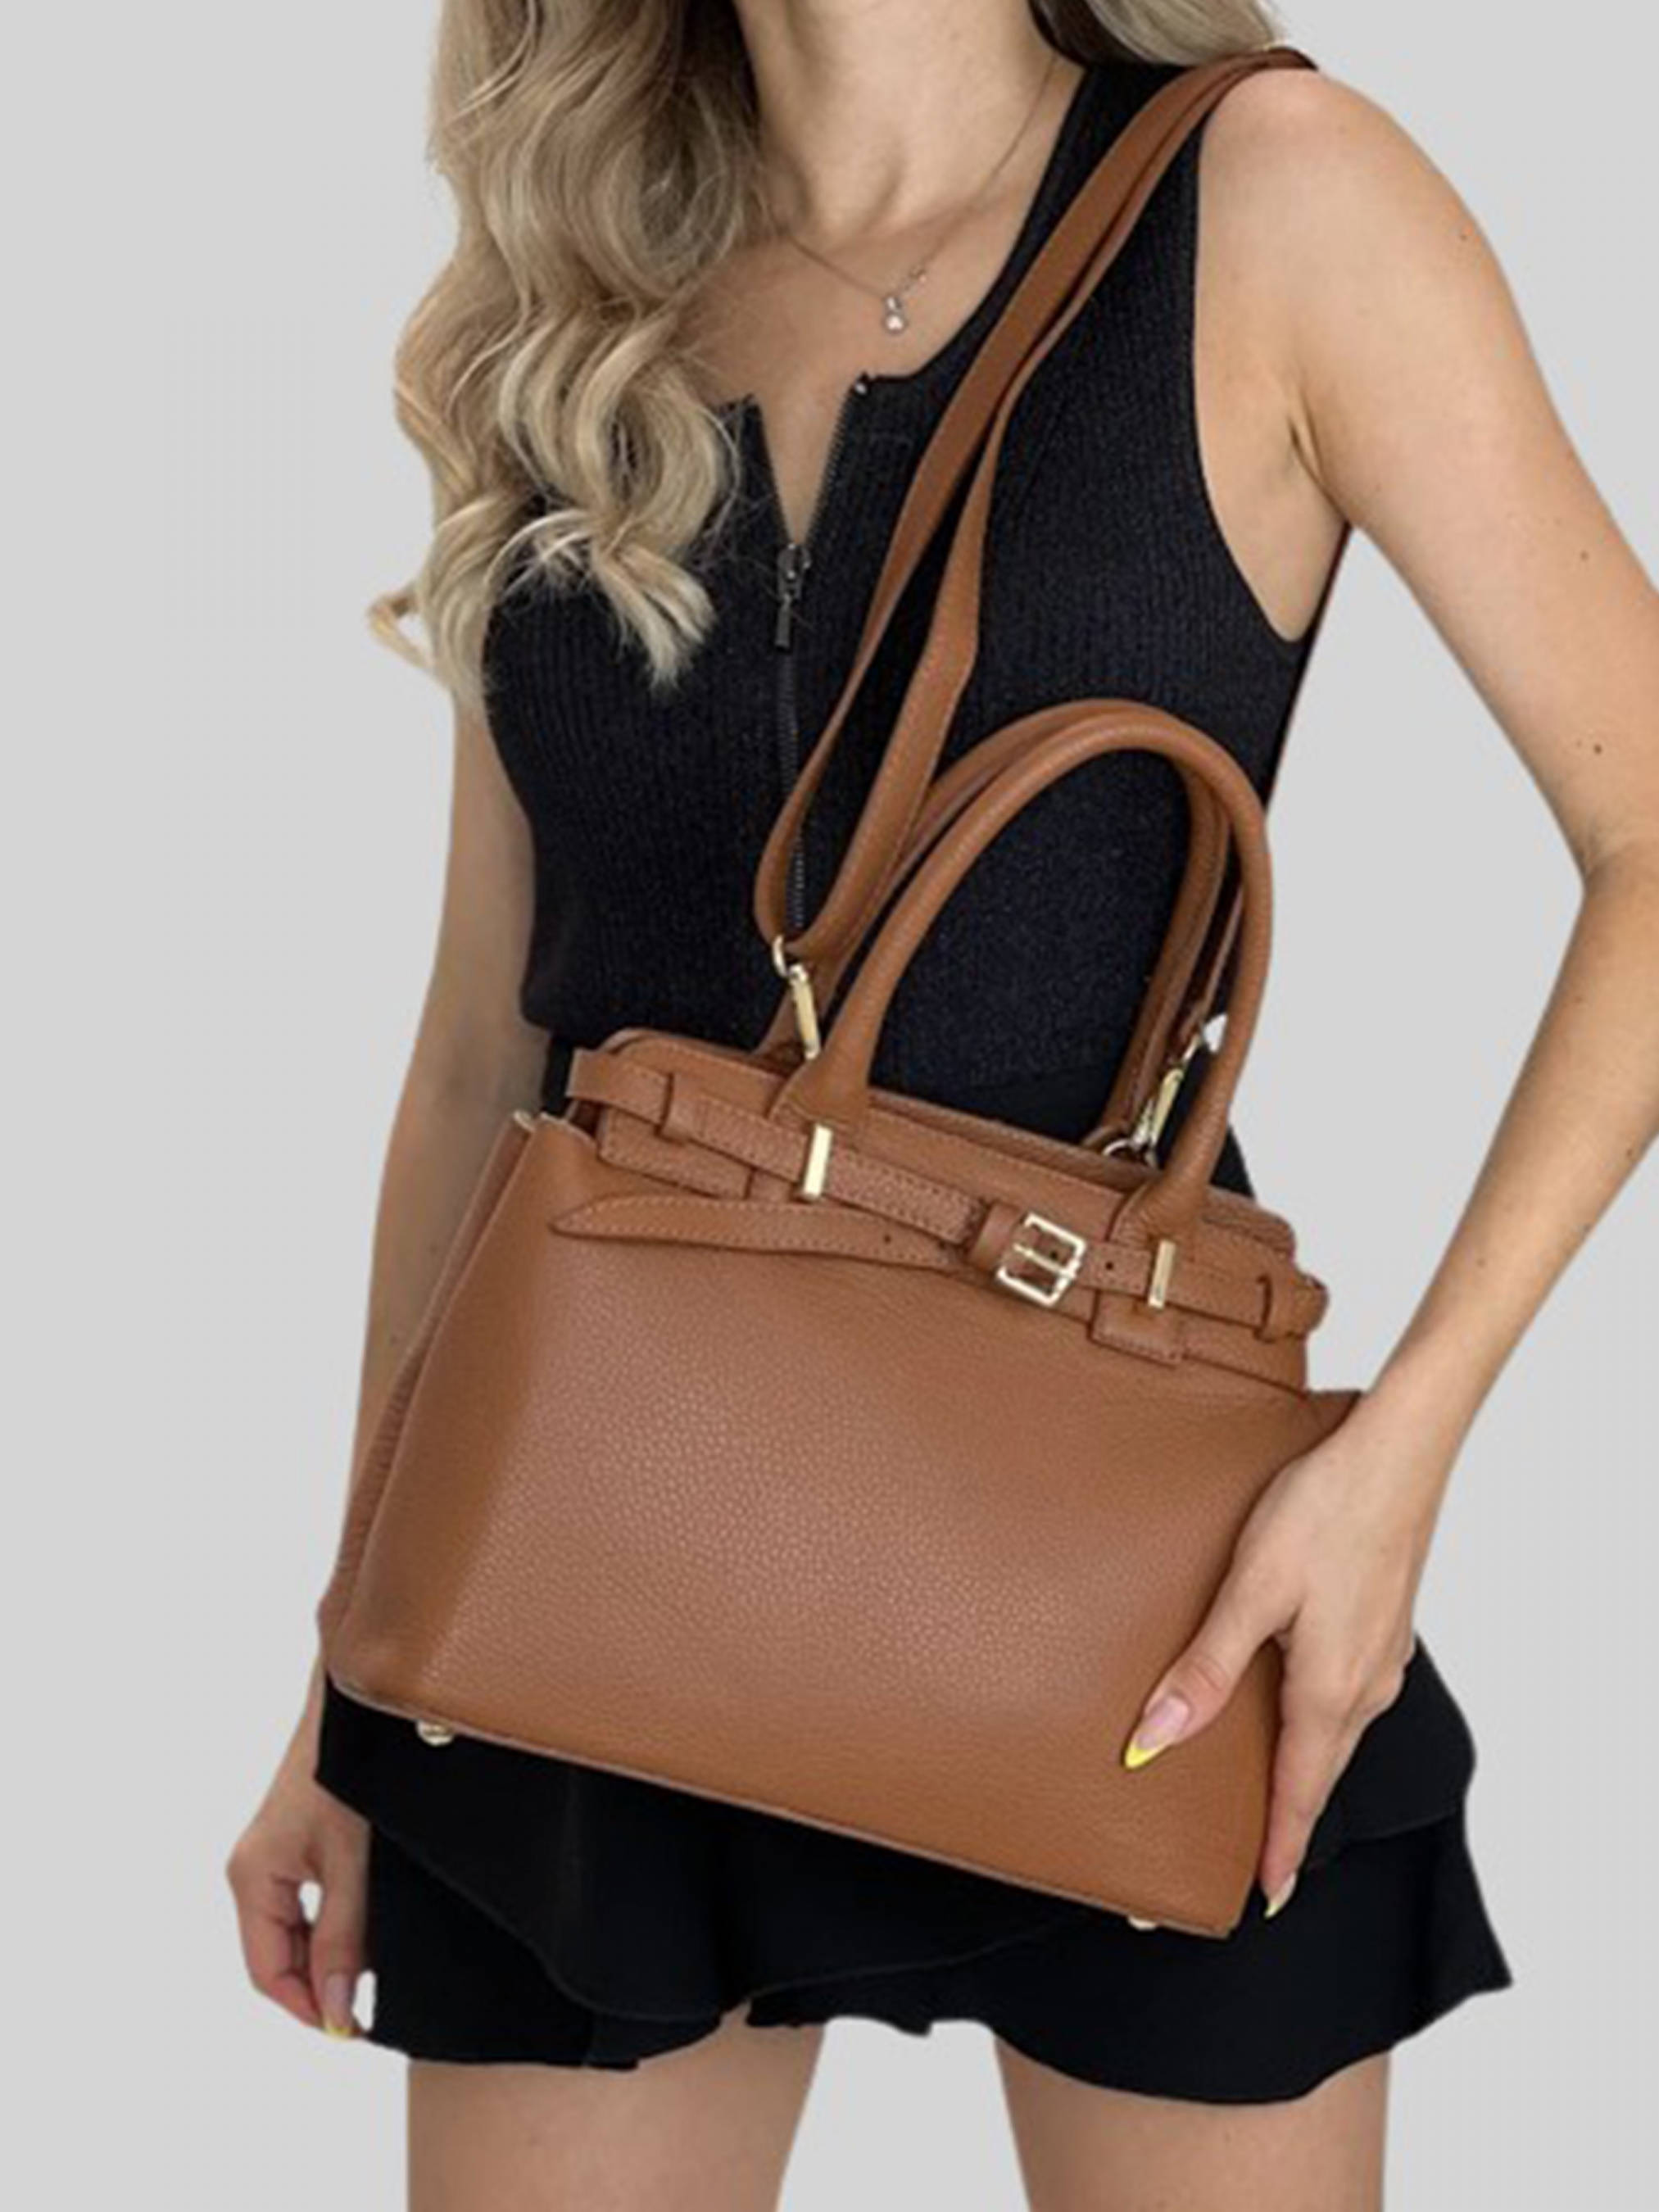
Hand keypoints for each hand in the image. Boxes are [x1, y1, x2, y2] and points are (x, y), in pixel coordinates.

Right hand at [226, 1660, 369, 2035]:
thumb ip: (343, 1937)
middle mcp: (256, 1870)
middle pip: (282, 1955)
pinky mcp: (300, 1839)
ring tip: (382, 1958)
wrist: (361, 1703)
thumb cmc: (350, 1773)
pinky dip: (341, 1921)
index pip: (268, 1973)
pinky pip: (312, 1901)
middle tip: (376, 2000)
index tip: (354, 2031)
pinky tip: (376, 1919)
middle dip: (324, 1983)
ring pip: (299, 1930)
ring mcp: (276, 1855)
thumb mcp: (352, 1864)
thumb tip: (335, 2012)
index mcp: (253, 1878)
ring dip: (336, 1952)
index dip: (308, 2009)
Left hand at [1122, 1391, 1447, 1915]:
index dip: (1281, 1849)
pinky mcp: (1381, 1623)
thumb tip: (1156, 1742)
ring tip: (1266, 1789)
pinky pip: (1346, 1692)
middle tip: (1256, 1860)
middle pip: (1321, 1770)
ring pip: (1335, 1730)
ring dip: (1302, 1764)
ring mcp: (1380, 1654)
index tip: (1265, 1899)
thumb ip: (1206, 1669)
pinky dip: (1317, 1717)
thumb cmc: (1325, 1510)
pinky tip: (1292, 1699)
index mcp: (1332, 1690)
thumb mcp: (1252, 1590)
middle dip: (1287, 1818)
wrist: (1399, 1452)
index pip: (1301, 1793)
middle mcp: (1365, 1685)